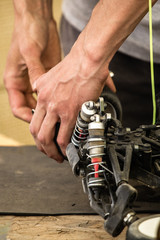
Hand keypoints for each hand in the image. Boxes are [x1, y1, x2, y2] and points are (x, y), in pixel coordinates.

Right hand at [4, 12, 60, 122]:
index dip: (27, 118)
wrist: (38, 18)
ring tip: (60, 118)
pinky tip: (65, 104)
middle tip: (53, 125)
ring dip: (49, 111)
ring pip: (40, 103)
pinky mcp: (46, 77)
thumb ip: (35, 72)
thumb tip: (40, 89)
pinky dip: (55, 101)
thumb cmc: (28, 31)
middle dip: (40, 119)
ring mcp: (35, 81)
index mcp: (14, 80)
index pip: (18, 108)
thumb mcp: (30, 52)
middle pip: (30, 109)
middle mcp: (24, 83)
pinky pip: (49, 94)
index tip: (40, 123)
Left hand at [29, 42, 109, 161]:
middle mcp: (46, 103)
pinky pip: (64, 136)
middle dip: (42, 147)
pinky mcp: (70, 112)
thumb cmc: (74, 65)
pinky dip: (65, 147)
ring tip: (58, 156)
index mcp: (41, 94)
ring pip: (46, 137)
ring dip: (51, 150)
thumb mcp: (50, 73)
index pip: (33, 121)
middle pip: (36, 132)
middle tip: (49, 153)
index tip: (44, 140)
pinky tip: (68, 150)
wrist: (87, 60)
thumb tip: (37, 87)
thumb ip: (42, 83)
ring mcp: (57, 109)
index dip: (37, 134)